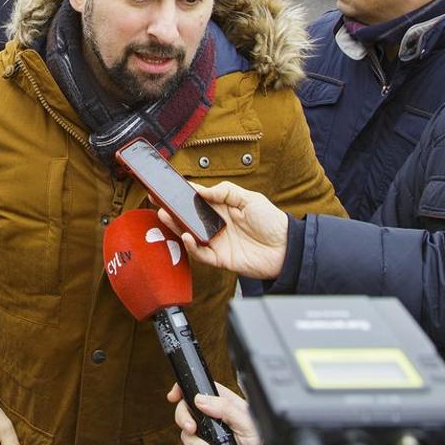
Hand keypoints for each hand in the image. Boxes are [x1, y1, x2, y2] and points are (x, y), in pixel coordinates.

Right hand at [155, 181, 288, 278]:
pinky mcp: (219, 258)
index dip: (183, 193)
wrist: (286, 248)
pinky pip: (200, 253)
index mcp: (223, 207)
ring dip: (176, 226)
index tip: (169, 186)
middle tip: (157, 200)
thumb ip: (226, 191)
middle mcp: (216, 224)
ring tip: (164, 215)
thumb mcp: (250, 198)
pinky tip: (187, 237)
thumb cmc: (271, 221)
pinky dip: (191, 246)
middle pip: (189, 217)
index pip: (198, 199)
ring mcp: (216, 241)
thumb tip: (202, 190)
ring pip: (189, 234)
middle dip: (172, 209)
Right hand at [167, 383, 262, 444]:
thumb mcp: (245, 419)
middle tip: (192, 429)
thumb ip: (224, 407)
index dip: (182, 390)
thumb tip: (199, 400)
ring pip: (185, 436)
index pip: (197, 389)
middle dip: (184, 420)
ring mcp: (205, 435)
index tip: (174, 396)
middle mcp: (210, 417)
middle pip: (184, 411)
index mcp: (220, 402)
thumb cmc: (257, 438)